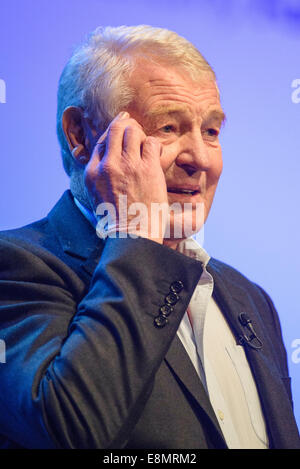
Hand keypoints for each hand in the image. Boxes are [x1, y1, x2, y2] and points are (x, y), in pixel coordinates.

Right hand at [84, 112, 168, 242]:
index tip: (121, 132)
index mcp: (93, 172)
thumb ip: (98, 174)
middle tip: (134, 131)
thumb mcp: (96, 195)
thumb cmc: (117, 218)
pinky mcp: (147, 169)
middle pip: (115, 129)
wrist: (133, 234)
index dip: (112, 134)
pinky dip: (154, 145)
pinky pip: (151, 143)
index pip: (101, 141)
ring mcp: (128, 165)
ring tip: (145, 144)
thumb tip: (104, 157)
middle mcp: (108, 165)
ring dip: (140, 135)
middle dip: (126, 125)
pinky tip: (154, 155)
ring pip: (133, 131)